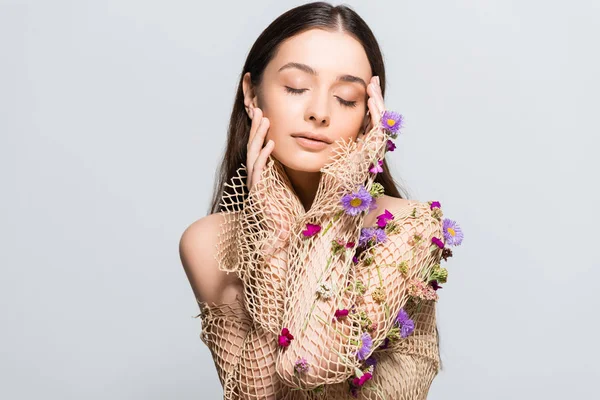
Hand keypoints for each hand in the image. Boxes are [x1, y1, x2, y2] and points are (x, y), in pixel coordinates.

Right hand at [245, 107, 301, 242]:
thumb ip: (288, 176)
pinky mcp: (258, 193)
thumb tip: (299, 158)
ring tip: (264, 119)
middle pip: (253, 148)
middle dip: (256, 129)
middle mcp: (256, 179)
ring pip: (254, 155)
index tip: (264, 116)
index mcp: (262, 177)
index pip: (258, 150)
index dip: (259, 133)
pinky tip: (270, 144)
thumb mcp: (288, 190)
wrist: (281, 238)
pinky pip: (260, 170)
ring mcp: (256, 185)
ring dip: (258, 136)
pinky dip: (264, 156)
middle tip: (260, 110)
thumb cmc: (286, 217)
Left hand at [307, 75, 389, 219]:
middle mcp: (369, 151)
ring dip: (378, 103)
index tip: (365, 89)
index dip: (368, 106)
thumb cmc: (326, 186)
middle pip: (377, 120)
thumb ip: (330, 145)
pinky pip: (379, 130)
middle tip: (372, 82)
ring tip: (372, 86)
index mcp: (361, 151)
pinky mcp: (371, 155)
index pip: (368, 124)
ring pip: (381, 123)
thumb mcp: (328, 159)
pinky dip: (377, 115)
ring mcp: (372, 153)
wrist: (331, 204)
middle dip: (376, 99)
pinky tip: (372, 101)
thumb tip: (317, 131)